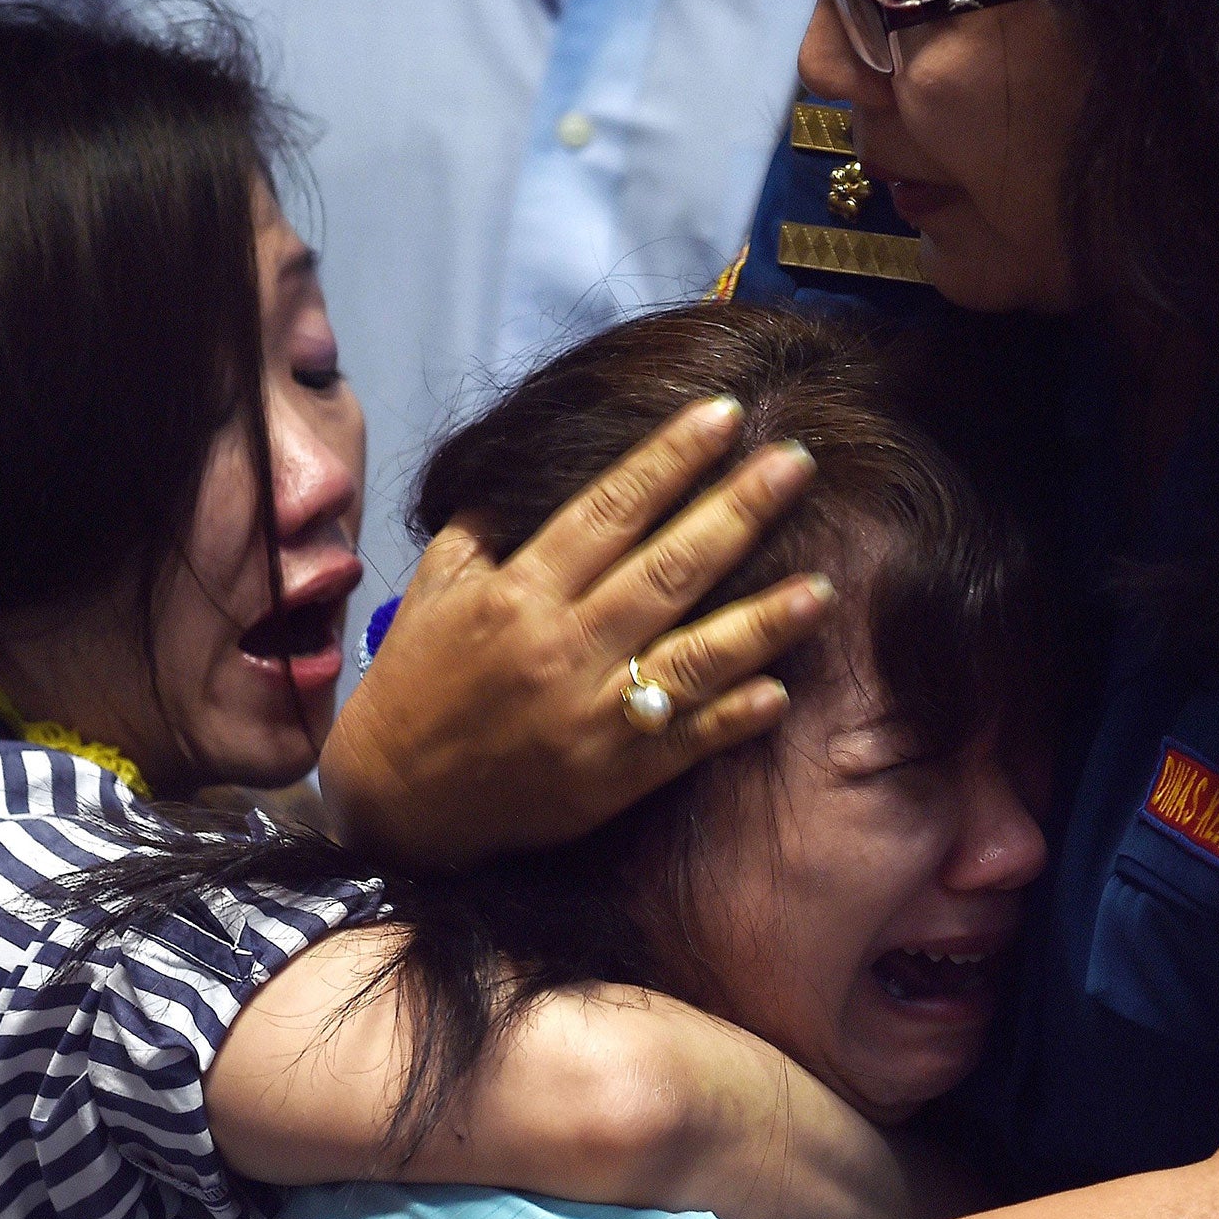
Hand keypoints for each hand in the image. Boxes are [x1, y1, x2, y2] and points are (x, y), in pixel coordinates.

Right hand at [320, 396, 832, 868]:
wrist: (397, 803)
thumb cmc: (418, 684)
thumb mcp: (435, 589)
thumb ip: (487, 529)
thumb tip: (533, 466)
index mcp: (520, 591)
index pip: (609, 509)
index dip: (669, 459)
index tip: (723, 415)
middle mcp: (562, 646)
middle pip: (668, 569)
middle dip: (738, 511)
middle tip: (798, 463)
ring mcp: (592, 714)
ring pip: (694, 657)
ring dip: (763, 621)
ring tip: (821, 587)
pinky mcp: (612, 776)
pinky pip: (685, 740)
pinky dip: (733, 717)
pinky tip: (780, 690)